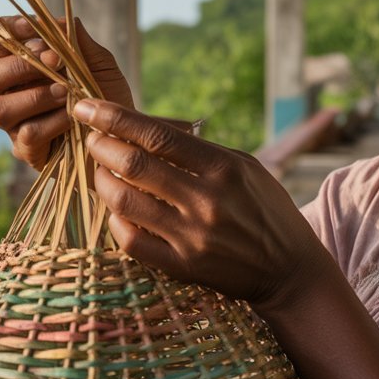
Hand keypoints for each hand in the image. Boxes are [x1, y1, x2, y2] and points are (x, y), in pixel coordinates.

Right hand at [0, 16, 133, 168]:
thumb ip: (77, 41)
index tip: (30, 27)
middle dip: (18, 65)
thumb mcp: (99, 63)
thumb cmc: (107, 95)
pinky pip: (26, 134)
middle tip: (53, 61)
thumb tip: (61, 20)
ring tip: (64, 92)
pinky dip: (52, 121)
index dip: (2, 33)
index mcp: (19, 67)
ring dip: (34, 96)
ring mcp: (16, 124)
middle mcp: (9, 94)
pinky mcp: (28, 150)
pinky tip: (72, 117)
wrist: (125, 135)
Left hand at [73, 99, 329, 308]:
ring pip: (124, 201)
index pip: (157, 135)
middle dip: (101, 146)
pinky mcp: (183, 267)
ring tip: (99, 171)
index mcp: (224, 168)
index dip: (115, 117)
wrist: (291, 271)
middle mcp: (206, 200)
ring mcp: (192, 236)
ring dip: (101, 181)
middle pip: (133, 164)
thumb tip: (147, 129)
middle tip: (91, 139)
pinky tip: (116, 209)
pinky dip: (115, 220)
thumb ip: (201, 150)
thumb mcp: (247, 167)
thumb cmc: (268, 211)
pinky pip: (131, 241)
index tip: (88, 107)